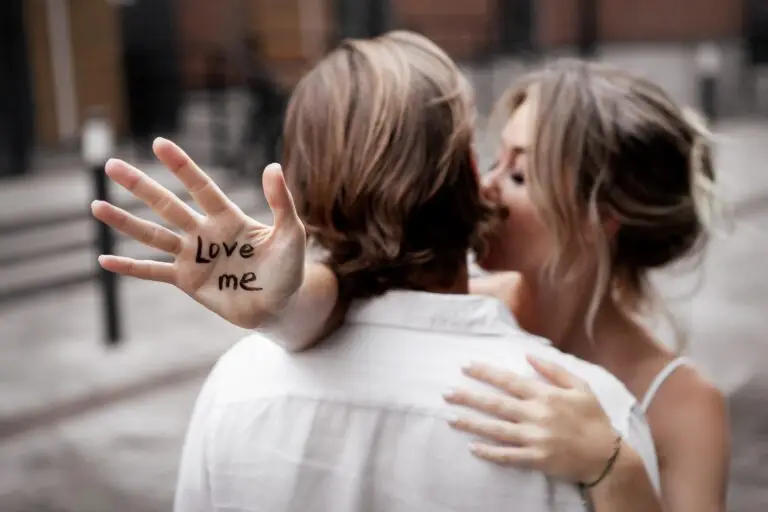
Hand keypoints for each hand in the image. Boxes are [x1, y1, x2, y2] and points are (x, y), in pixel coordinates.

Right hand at [91, 138, 305, 328]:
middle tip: (111, 165)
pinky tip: (105, 261)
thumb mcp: (291, 233)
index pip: (200, 187)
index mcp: (228, 217)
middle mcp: (205, 232)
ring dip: (125, 222)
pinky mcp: (188, 281)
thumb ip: (281, 202)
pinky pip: (154, 272)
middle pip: (167, 205)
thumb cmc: (289, 268)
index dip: (181, 166)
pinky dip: (131, 268)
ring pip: (153, 235)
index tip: (159, 143)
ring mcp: (194, 256)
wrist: (280, 306)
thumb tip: (273, 165)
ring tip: (97, 205)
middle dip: (140, 186)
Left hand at [444, 355, 617, 483]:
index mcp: (546, 396)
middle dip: (468, 397)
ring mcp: (535, 438)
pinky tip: (472, 447)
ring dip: (471, 423)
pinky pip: (507, 456)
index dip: (485, 373)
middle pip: (495, 403)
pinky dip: (488, 452)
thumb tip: (528, 354)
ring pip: (496, 429)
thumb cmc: (594, 419)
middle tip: (446, 393)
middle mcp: (536, 415)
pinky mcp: (535, 459)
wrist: (607, 457)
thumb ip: (554, 370)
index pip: (509, 381)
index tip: (465, 366)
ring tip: (450, 417)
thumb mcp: (580, 388)